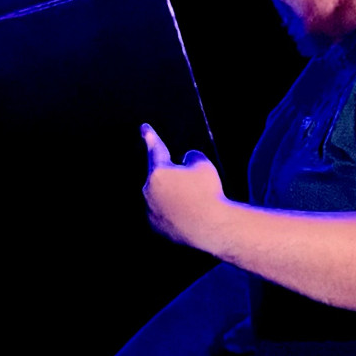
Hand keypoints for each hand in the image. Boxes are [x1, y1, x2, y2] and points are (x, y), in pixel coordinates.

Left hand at [140, 124, 226, 249]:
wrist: (211, 227)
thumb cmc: (207, 193)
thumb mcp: (203, 164)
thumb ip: (190, 157)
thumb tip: (185, 162)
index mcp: (157, 173)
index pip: (155, 150)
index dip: (151, 137)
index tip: (144, 128)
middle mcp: (148, 192)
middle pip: (160, 177)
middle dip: (174, 178)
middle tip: (194, 186)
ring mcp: (150, 211)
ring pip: (161, 196)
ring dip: (174, 196)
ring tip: (195, 203)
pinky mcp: (156, 227)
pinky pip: (164, 213)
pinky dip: (174, 212)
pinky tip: (190, 215)